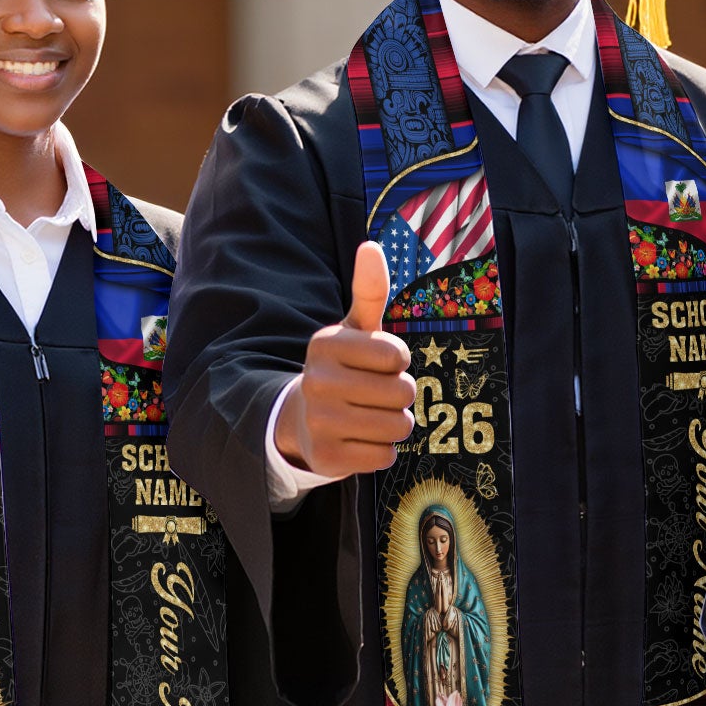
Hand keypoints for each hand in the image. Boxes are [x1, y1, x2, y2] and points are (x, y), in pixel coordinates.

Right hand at [275, 241, 415, 478]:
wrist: (303, 419)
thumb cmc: (344, 367)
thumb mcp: (356, 328)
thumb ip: (369, 290)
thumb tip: (371, 246)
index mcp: (325, 344)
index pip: (398, 356)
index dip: (398, 362)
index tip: (377, 363)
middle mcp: (316, 381)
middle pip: (403, 392)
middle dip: (399, 395)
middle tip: (373, 393)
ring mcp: (318, 422)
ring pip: (398, 426)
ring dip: (395, 423)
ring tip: (369, 415)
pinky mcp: (326, 459)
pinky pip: (384, 456)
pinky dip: (380, 450)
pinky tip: (358, 439)